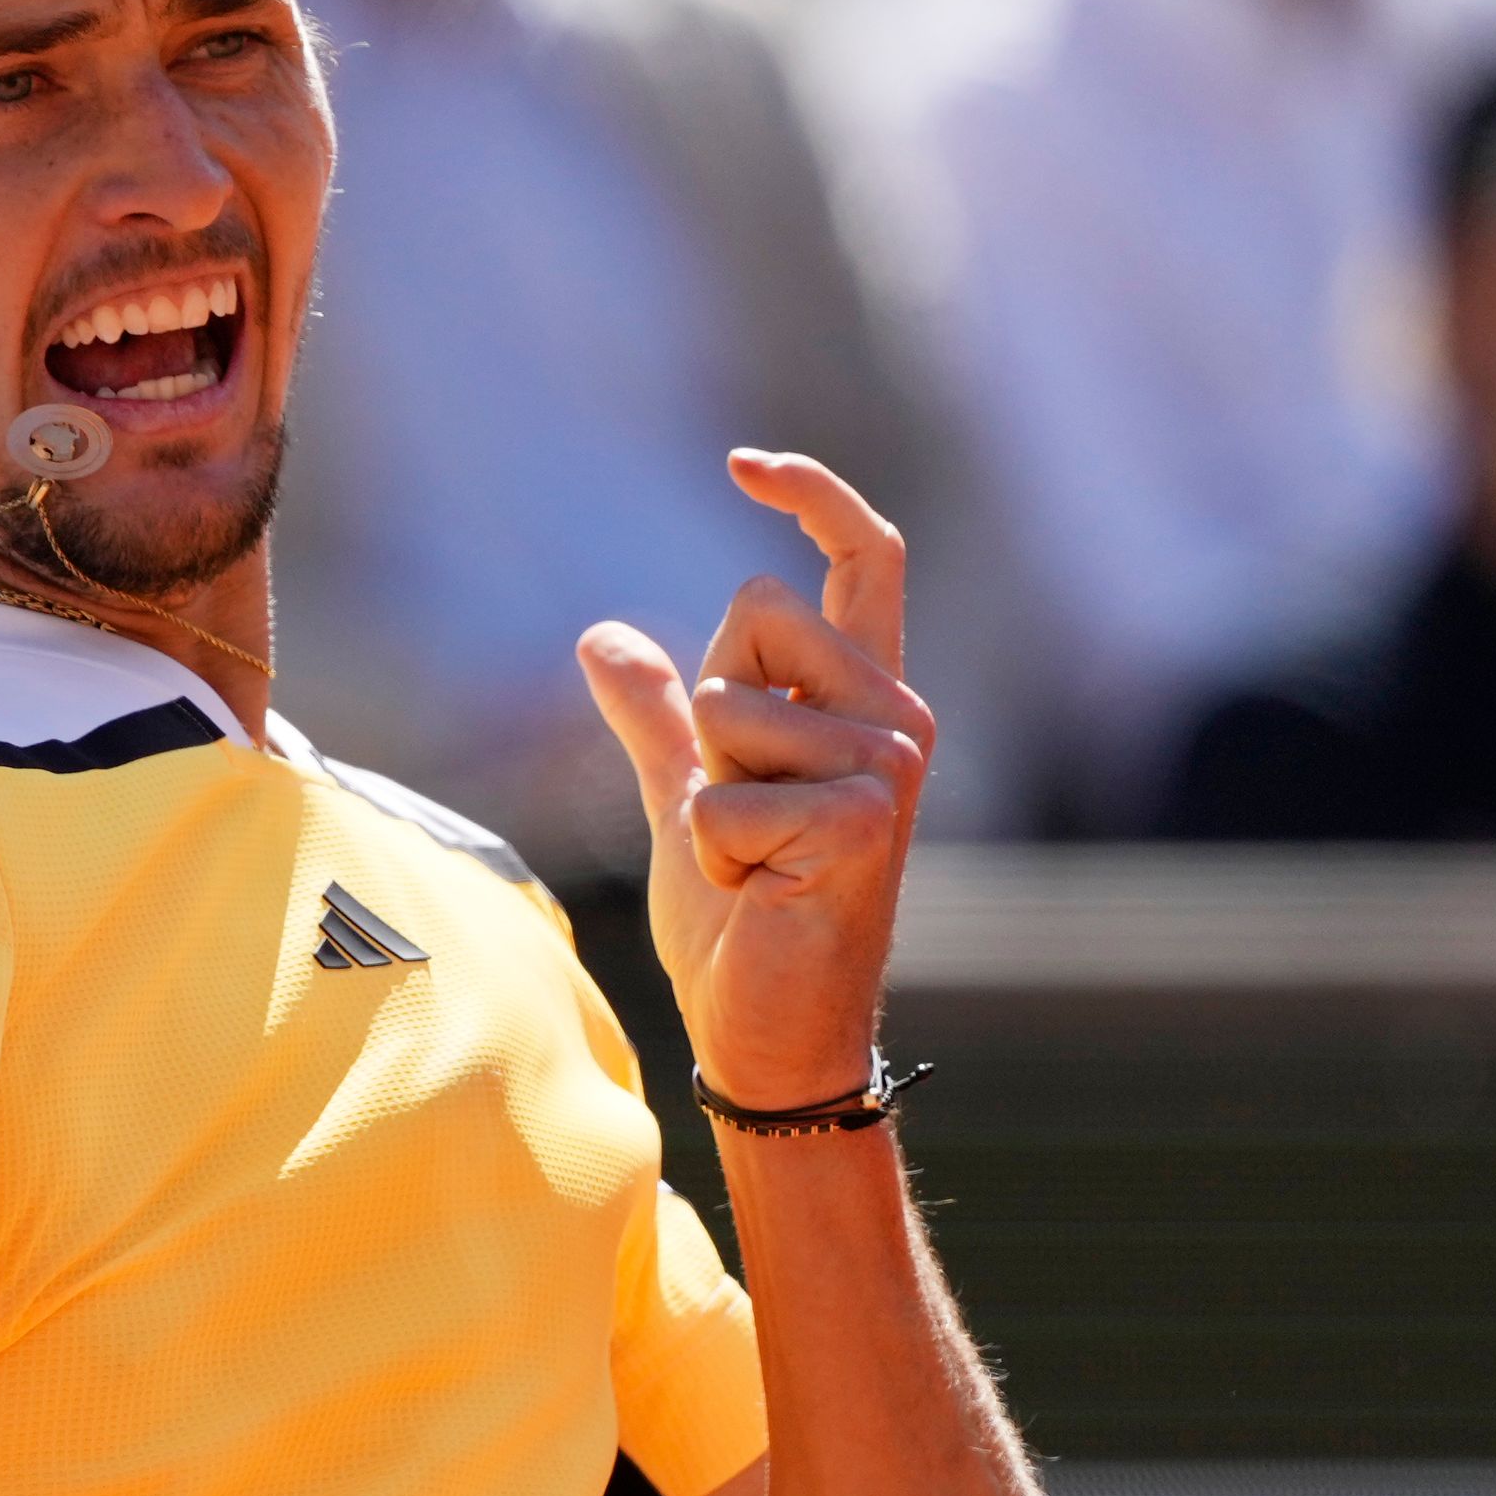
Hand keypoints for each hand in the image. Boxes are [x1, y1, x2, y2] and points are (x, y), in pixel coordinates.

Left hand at [576, 451, 932, 1110]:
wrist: (770, 1033)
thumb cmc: (740, 919)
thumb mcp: (684, 799)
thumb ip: (655, 717)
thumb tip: (600, 635)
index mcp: (863, 698)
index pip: (863, 560)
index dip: (812, 494)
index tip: (740, 461)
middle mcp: (895, 715)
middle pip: (752, 613)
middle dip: (709, 714)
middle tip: (747, 815)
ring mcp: (889, 764)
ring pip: (725, 704)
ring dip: (708, 795)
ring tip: (757, 861)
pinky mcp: (863, 820)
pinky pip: (718, 795)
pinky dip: (710, 853)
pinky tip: (759, 894)